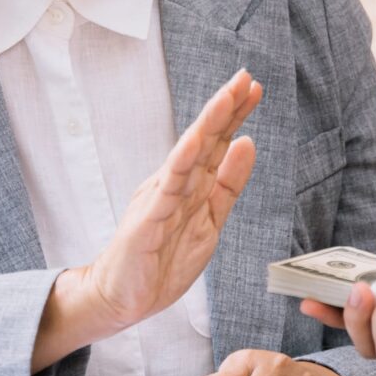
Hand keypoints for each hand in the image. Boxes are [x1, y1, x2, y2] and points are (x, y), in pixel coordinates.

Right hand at [81, 69, 261, 329]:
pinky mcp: (147, 221)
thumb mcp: (208, 220)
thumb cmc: (162, 259)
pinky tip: (194, 142)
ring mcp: (159, 200)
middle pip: (204, 141)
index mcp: (190, 185)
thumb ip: (227, 185)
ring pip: (187, 156)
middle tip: (244, 78)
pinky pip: (167, 189)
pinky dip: (181, 164)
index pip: (217, 145)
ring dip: (207, 126)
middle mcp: (174, 184)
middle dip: (224, 109)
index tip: (253, 88)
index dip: (235, 116)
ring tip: (225, 98)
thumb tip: (248, 144)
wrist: (122, 297)